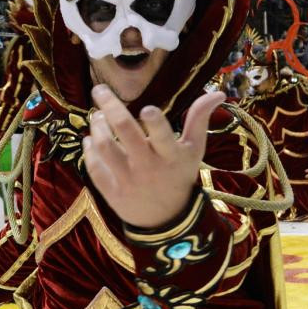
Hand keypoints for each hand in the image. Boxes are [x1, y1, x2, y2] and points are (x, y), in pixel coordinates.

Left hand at [83, 85, 224, 228]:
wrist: (165, 219)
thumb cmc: (180, 175)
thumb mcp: (194, 149)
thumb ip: (199, 119)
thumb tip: (218, 93)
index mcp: (171, 155)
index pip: (163, 137)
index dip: (155, 123)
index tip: (146, 108)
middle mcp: (148, 166)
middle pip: (125, 133)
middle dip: (111, 107)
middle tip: (100, 89)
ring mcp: (128, 179)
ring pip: (105, 147)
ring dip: (97, 126)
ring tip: (97, 116)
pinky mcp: (111, 191)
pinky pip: (94, 166)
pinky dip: (89, 149)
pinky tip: (90, 138)